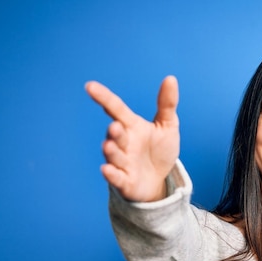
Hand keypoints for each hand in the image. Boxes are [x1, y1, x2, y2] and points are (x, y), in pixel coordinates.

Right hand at [85, 76, 179, 201]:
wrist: (159, 180)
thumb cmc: (159, 151)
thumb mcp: (167, 126)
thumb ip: (167, 104)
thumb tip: (171, 78)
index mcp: (131, 126)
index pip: (115, 109)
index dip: (103, 98)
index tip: (90, 86)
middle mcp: (123, 142)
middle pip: (115, 134)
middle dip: (114, 131)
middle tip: (116, 126)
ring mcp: (122, 162)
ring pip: (114, 155)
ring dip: (111, 151)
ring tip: (109, 145)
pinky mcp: (124, 181)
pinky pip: (116, 177)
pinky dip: (111, 174)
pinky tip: (107, 169)